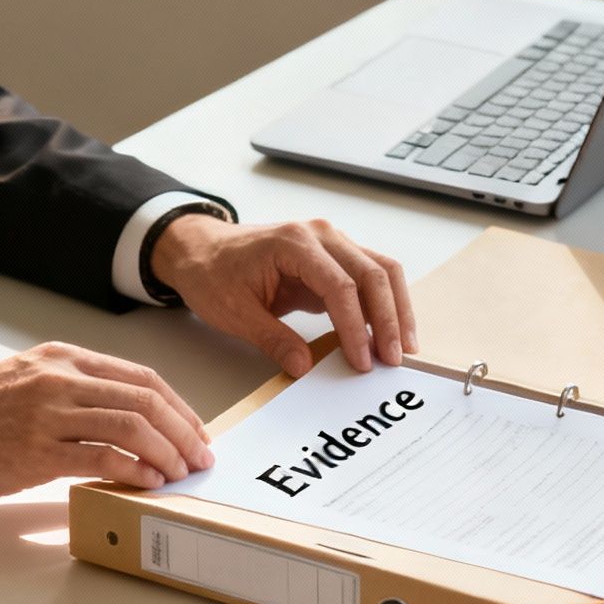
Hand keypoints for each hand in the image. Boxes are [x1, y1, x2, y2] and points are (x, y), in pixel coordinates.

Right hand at [0, 341, 212, 498]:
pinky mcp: (34, 452)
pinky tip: (148, 484)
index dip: (179, 407)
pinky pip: (101, 458)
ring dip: (167, 453)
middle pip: (146, 399)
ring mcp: (47, 414)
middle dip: (185, 432)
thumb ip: (69, 392)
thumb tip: (118, 420)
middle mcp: (59, 379)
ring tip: (181, 475)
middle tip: (201, 459)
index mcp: (61, 359)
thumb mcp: (22, 382)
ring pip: (131, 425)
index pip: (141, 377)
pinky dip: (134, 471)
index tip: (195, 433)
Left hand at [151, 214, 417, 376]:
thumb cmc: (213, 273)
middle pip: (373, 273)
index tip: (362, 361)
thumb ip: (272, 339)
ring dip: (396, 310)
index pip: (340, 286)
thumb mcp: (234, 313)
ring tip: (402, 348)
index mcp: (294, 243)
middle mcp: (320, 235)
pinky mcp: (334, 259)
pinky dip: (384, 304)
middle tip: (393, 360)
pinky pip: (370, 276)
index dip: (355, 327)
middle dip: (388, 320)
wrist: (201, 249)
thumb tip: (304, 367)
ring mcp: (331, 243)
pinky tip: (387, 333)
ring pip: (381, 271)